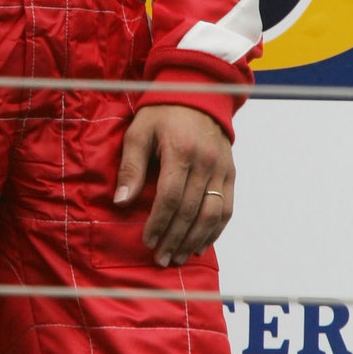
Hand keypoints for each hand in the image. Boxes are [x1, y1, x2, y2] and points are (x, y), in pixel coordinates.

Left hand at [113, 105, 233, 268]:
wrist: (198, 94)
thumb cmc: (162, 114)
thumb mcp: (139, 133)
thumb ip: (131, 167)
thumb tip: (122, 201)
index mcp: (181, 151)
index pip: (171, 197)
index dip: (159, 222)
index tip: (147, 240)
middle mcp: (206, 162)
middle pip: (191, 210)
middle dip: (174, 239)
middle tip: (161, 259)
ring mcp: (222, 168)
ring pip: (212, 214)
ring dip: (194, 240)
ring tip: (178, 257)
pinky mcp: (231, 173)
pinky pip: (227, 208)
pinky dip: (215, 230)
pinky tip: (200, 245)